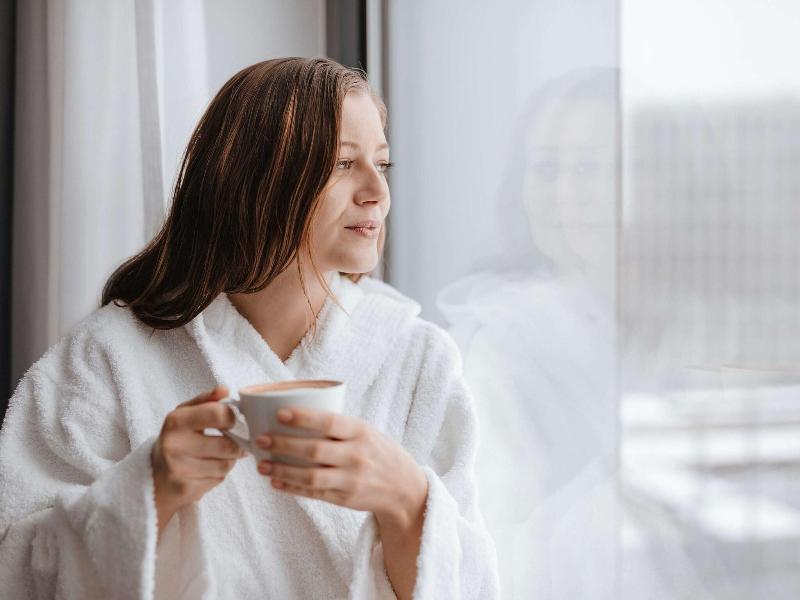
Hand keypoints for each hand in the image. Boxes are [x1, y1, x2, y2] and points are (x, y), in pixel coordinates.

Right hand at [151, 385, 246, 534]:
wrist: (154, 476)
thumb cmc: (176, 438)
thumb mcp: (184, 414)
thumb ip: (206, 400)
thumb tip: (225, 389)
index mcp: (176, 421)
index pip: (218, 414)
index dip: (233, 417)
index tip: (234, 420)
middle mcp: (175, 445)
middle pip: (228, 445)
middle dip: (237, 444)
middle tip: (234, 441)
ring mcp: (179, 469)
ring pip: (226, 464)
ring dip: (229, 459)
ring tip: (218, 455)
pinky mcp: (186, 488)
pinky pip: (219, 479)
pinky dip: (220, 473)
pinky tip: (208, 468)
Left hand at [253, 408, 427, 525]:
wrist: (405, 488)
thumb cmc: (378, 452)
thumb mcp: (366, 431)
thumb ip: (338, 426)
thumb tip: (295, 413)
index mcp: (361, 432)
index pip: (329, 422)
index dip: (303, 418)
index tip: (279, 413)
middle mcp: (357, 456)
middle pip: (314, 450)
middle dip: (283, 444)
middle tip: (261, 439)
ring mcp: (351, 480)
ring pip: (310, 476)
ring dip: (282, 470)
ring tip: (261, 465)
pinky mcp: (345, 500)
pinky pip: (314, 494)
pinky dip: (292, 488)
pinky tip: (276, 482)